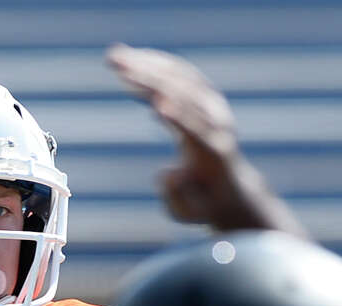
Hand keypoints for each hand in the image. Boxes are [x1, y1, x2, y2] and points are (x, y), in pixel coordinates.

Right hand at [107, 43, 307, 237]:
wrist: (230, 190)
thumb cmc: (202, 205)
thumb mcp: (188, 213)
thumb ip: (177, 198)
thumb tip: (167, 175)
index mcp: (213, 153)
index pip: (196, 131)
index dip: (178, 117)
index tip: (156, 104)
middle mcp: (215, 123)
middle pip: (183, 94)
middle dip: (150, 79)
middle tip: (118, 67)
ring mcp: (211, 107)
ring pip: (179, 77)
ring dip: (146, 64)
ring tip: (112, 57)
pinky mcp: (203, 98)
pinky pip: (179, 74)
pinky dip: (154, 64)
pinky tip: (130, 57)